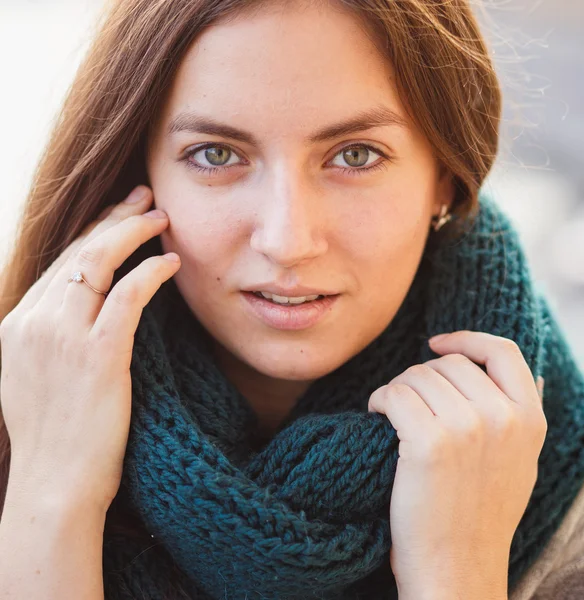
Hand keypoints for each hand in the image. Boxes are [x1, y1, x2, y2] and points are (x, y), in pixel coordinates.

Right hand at [0, 185, 179, 513]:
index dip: (91, 232)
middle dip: (113, 217)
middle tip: (144, 196)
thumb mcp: (37, 376)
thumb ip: (53, 336)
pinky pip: (127, 296)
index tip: (117, 215)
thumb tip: (84, 306)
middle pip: (76, 251)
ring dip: (133, 232)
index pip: (59, 263)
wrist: (55, 484)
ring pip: (98, 261)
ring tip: (161, 217)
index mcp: (17, 324)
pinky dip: (151, 273)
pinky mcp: (97, 354)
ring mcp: (61, 336)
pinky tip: (171, 262)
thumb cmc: (58, 435)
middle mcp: (32, 321)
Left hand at [367, 331, 546, 598]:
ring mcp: (469, 429)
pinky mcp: (430, 443)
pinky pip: (393, 394)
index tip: (435, 343)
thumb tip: (500, 368)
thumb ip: (513, 414)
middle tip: (406, 404)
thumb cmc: (476, 513)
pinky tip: (376, 417)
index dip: (465, 339)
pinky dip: (378, 400)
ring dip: (396, 390)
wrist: (456, 568)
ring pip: (416, 376)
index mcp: (530, 420)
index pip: (502, 352)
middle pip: (447, 363)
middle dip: (419, 376)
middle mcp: (504, 418)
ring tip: (392, 414)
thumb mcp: (515, 460)